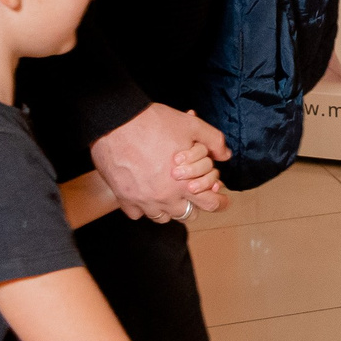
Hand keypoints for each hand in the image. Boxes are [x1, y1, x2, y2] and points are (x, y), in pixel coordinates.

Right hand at [92, 103, 231, 221]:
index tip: (221, 200)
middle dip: (193, 204)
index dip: (220, 202)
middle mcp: (164, 197)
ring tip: (170, 192)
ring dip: (169, 208)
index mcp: (184, 183)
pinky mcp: (124, 198)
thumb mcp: (191, 126)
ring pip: (161, 217)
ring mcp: (143, 200)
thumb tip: (225, 155)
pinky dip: (144, 207)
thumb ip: (213, 141)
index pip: (210, 204)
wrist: (115, 123)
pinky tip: (147, 193)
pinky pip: (137, 214)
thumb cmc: (153, 123)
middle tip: (192, 191)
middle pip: (187, 214)